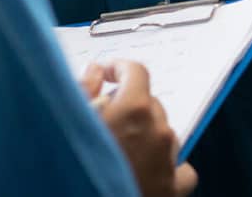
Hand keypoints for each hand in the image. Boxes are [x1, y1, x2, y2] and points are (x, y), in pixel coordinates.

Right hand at [79, 61, 197, 196]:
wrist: (85, 196)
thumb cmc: (76, 167)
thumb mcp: (70, 121)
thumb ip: (84, 89)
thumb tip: (96, 72)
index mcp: (134, 108)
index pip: (136, 72)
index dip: (119, 69)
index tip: (108, 75)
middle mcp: (158, 130)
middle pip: (150, 104)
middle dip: (129, 107)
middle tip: (103, 121)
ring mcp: (169, 160)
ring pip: (164, 133)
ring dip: (146, 136)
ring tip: (119, 152)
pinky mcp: (174, 188)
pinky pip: (181, 167)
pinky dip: (168, 165)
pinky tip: (148, 170)